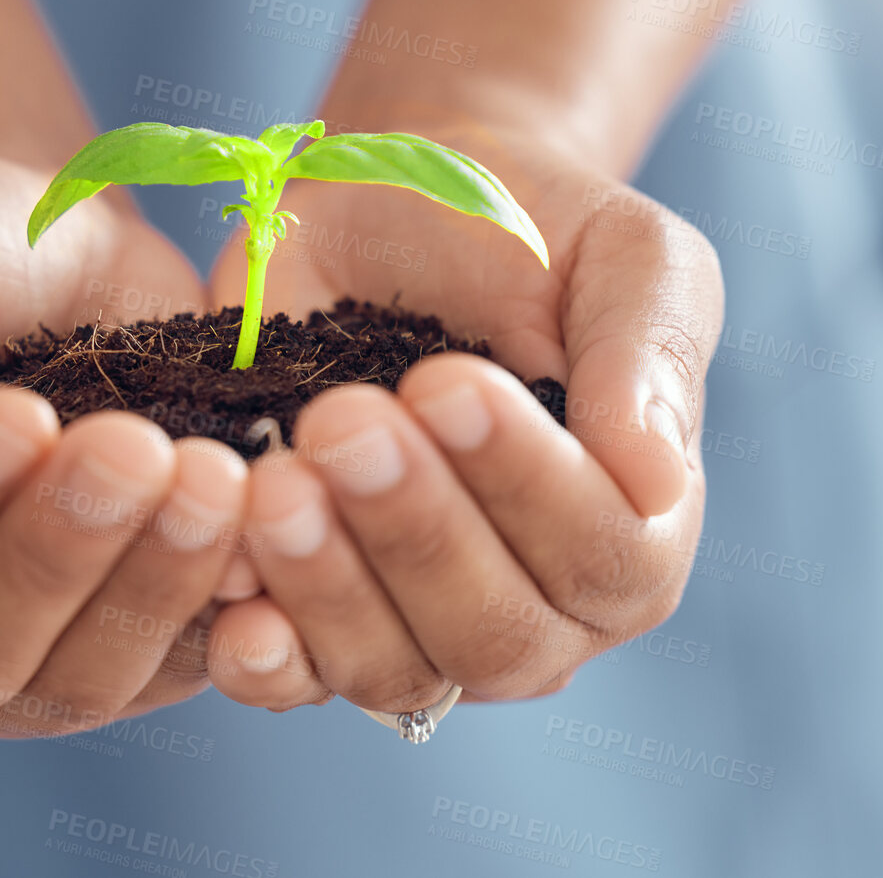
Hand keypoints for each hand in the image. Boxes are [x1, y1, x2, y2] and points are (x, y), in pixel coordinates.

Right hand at [0, 153, 250, 738]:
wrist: (45, 256)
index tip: (18, 414)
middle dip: (55, 553)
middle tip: (137, 450)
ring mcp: (10, 682)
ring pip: (76, 683)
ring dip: (149, 583)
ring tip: (211, 475)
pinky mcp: (127, 667)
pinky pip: (177, 672)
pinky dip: (223, 609)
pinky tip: (260, 525)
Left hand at [201, 119, 723, 712]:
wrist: (394, 206)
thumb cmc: (528, 232)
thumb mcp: (623, 254)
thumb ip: (647, 353)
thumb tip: (657, 476)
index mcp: (635, 531)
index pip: (604, 558)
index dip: (525, 483)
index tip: (445, 381)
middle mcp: (538, 606)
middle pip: (493, 634)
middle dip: (414, 532)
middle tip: (342, 422)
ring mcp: (420, 625)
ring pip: (389, 669)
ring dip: (327, 586)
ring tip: (276, 481)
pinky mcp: (314, 615)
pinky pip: (288, 674)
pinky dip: (256, 644)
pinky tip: (225, 581)